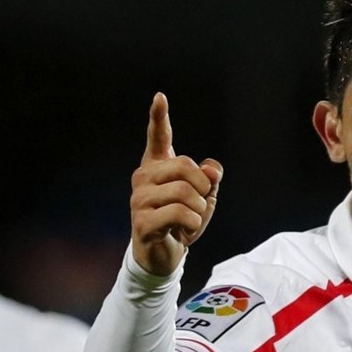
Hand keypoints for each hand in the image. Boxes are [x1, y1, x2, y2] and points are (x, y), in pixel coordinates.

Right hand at [130, 93, 222, 275]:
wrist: (163, 254)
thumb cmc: (182, 220)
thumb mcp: (203, 197)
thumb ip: (210, 178)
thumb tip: (211, 169)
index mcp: (158, 167)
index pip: (158, 137)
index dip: (159, 117)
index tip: (160, 97)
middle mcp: (144, 178)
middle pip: (185, 166)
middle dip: (203, 186)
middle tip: (199, 203)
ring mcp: (139, 199)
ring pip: (185, 192)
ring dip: (198, 209)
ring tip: (189, 221)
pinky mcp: (142, 221)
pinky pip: (180, 213)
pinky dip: (192, 224)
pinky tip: (182, 232)